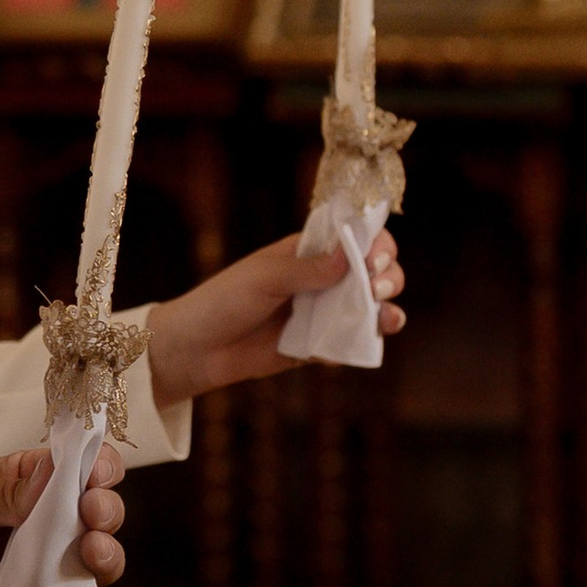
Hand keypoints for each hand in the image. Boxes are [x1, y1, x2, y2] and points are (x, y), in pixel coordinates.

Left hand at [0, 446, 125, 586]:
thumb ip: (8, 484)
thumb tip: (62, 473)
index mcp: (29, 487)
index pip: (81, 473)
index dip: (99, 469)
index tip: (98, 472)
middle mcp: (42, 529)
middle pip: (98, 518)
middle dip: (107, 511)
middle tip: (92, 511)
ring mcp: (37, 573)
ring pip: (93, 566)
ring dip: (104, 555)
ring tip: (90, 547)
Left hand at [144, 229, 405, 406]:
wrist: (197, 349)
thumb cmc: (223, 301)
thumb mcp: (264, 278)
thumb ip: (308, 268)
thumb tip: (352, 253)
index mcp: (307, 251)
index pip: (354, 236)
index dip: (375, 242)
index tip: (374, 257)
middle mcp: (321, 279)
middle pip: (374, 270)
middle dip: (388, 275)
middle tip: (377, 288)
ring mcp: (322, 312)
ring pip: (371, 307)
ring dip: (388, 309)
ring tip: (386, 317)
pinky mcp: (319, 345)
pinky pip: (352, 342)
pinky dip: (365, 342)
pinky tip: (364, 342)